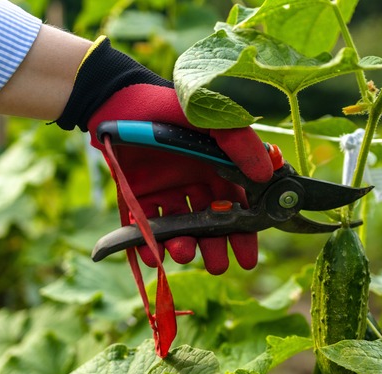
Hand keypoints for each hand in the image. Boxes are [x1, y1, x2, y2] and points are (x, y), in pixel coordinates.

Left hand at [89, 84, 271, 273]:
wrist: (113, 99)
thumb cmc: (165, 106)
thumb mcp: (209, 120)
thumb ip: (240, 144)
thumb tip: (268, 176)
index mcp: (214, 166)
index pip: (236, 206)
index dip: (243, 233)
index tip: (247, 257)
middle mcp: (191, 182)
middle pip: (209, 224)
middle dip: (215, 247)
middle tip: (218, 265)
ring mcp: (162, 191)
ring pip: (179, 229)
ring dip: (184, 246)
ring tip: (184, 254)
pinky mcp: (134, 197)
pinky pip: (144, 227)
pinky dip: (149, 244)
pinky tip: (154, 254)